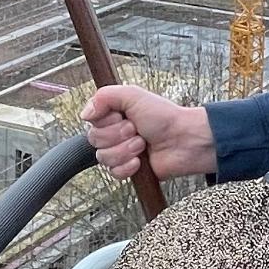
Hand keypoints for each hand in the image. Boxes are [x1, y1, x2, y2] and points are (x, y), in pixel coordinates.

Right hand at [82, 85, 216, 181]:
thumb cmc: (164, 116)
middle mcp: (115, 133)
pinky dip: (128, 167)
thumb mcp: (133, 95)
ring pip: (103, 158)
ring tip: (142, 144)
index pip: (91, 122)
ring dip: (125, 150)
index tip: (122, 116)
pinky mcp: (129, 169)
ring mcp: (121, 152)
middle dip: (118, 135)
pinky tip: (140, 161)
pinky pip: (114, 173)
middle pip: (95, 140)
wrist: (183, 140)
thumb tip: (85, 113)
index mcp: (113, 115)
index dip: (106, 121)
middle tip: (137, 130)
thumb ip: (104, 96)